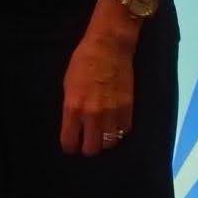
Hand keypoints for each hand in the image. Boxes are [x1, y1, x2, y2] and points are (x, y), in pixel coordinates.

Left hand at [59, 8, 136, 155]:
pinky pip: (124, 131)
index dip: (70, 146)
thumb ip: (70, 108)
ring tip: (101, 133)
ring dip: (104, 141)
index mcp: (73, 108)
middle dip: (87, 147)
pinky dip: (119, 131)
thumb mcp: (68, 85)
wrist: (109, 48)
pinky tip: (114, 125)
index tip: (71, 145)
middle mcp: (92, 115)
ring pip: (110, 143)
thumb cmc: (83, 62)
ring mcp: (112, 114)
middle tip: (87, 141)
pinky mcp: (129, 109)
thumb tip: (73, 124)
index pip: (70, 142)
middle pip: (92, 149)